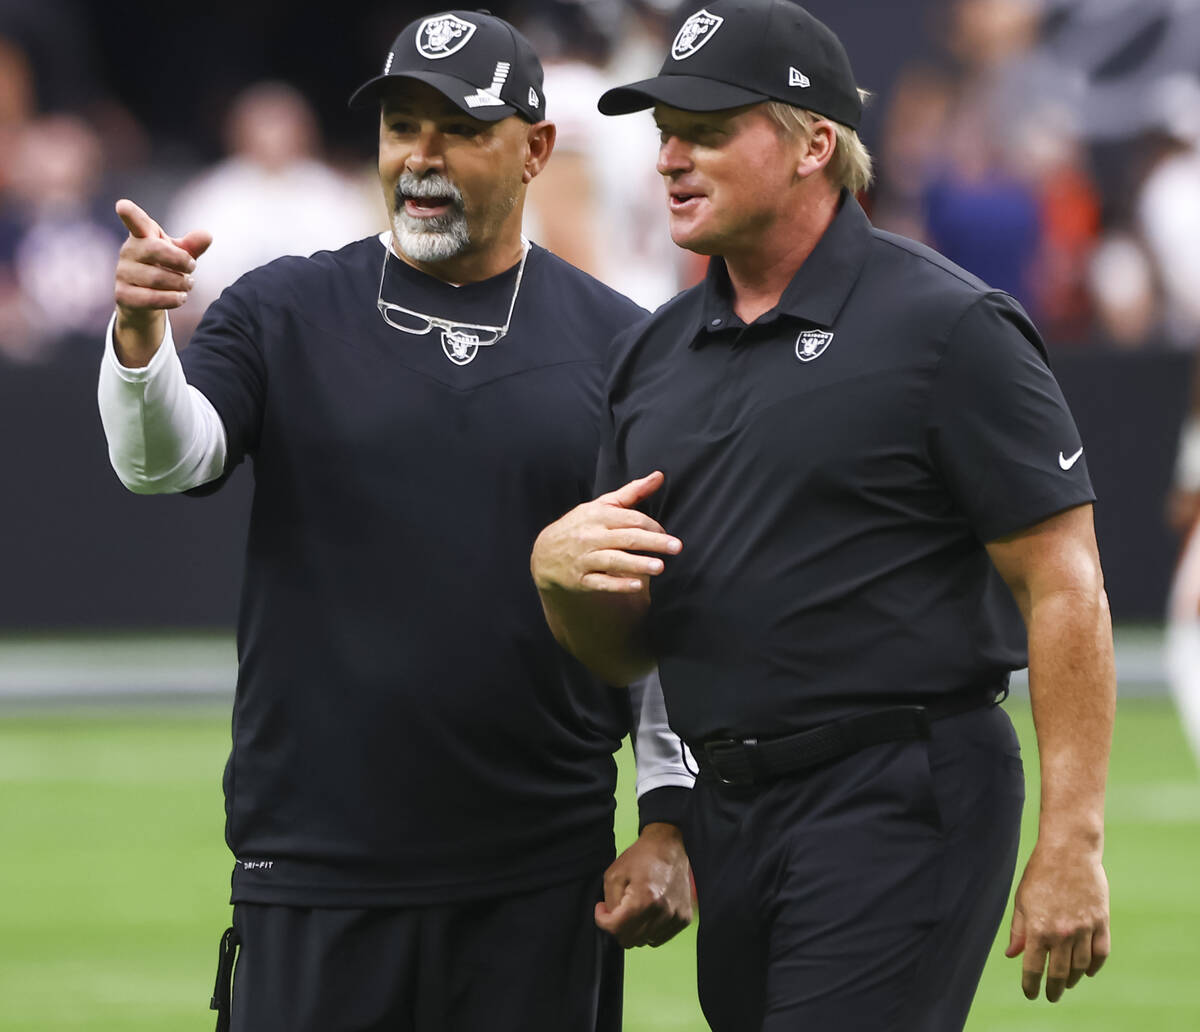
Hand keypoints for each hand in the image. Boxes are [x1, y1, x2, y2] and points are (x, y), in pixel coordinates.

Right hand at [112, 199, 211, 365]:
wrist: (145, 301)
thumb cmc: (164, 269)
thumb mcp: (179, 256)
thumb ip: (192, 246)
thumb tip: (207, 236)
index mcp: (142, 236)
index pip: (135, 222)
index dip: (130, 214)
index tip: (122, 206)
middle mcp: (128, 251)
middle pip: (154, 249)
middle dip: (179, 260)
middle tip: (193, 267)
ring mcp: (123, 273)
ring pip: (155, 277)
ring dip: (180, 283)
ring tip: (188, 284)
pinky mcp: (123, 295)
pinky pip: (150, 298)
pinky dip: (171, 299)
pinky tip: (181, 297)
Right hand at [531, 472, 680, 594]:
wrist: (544, 554)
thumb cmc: (581, 526)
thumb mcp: (602, 505)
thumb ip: (632, 492)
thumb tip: (659, 476)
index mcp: (598, 515)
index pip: (631, 519)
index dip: (653, 526)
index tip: (667, 535)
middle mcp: (591, 535)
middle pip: (626, 538)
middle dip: (653, 542)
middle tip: (676, 547)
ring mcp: (584, 558)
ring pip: (614, 560)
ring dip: (638, 563)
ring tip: (660, 567)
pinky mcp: (580, 580)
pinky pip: (601, 582)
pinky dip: (618, 583)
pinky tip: (637, 585)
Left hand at [595, 822, 691, 947]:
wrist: (669, 846)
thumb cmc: (640, 857)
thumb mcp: (614, 874)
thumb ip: (610, 902)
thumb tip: (611, 921)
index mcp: (644, 899)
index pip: (616, 928)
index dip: (602, 920)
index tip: (601, 909)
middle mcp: (663, 912)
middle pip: (630, 940)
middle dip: (618, 927)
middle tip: (617, 910)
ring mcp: (676, 917)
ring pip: (645, 942)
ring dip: (635, 930)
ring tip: (635, 909)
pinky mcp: (684, 919)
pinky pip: (660, 938)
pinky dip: (650, 931)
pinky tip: (648, 913)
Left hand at [1005, 841, 1109, 1001]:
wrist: (1069, 851)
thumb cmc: (1040, 874)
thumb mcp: (1022, 901)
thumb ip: (1019, 931)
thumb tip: (1012, 956)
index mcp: (1038, 928)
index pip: (1033, 967)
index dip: (1031, 985)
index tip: (1030, 994)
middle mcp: (1062, 933)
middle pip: (1060, 973)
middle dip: (1054, 988)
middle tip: (1051, 996)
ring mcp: (1084, 928)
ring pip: (1081, 966)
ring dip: (1074, 979)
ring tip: (1067, 983)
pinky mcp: (1101, 922)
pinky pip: (1101, 953)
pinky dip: (1094, 966)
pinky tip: (1088, 972)